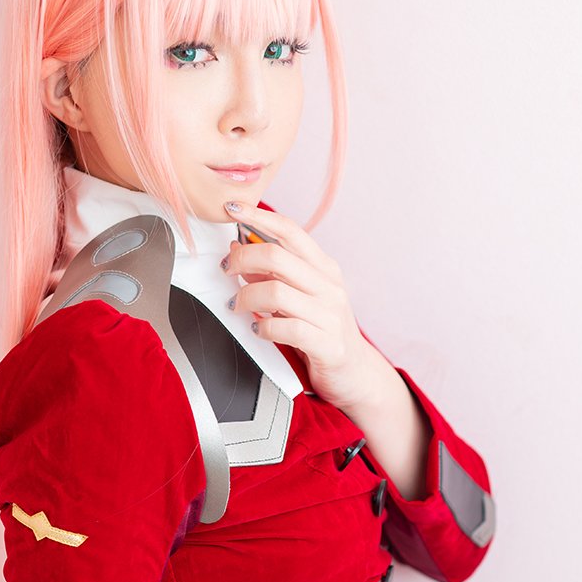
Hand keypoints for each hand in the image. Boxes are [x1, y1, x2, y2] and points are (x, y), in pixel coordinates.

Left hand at [220, 201, 379, 410]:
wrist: (355, 374)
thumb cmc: (323, 332)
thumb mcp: (298, 297)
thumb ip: (271, 274)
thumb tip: (238, 248)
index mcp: (323, 268)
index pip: (290, 230)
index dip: (258, 216)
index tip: (232, 208)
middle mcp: (329, 286)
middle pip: (277, 256)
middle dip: (241, 259)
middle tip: (225, 270)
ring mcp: (330, 314)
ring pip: (276, 292)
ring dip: (245, 297)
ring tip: (236, 306)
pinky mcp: (327, 344)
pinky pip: (286, 327)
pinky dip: (263, 327)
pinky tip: (257, 329)